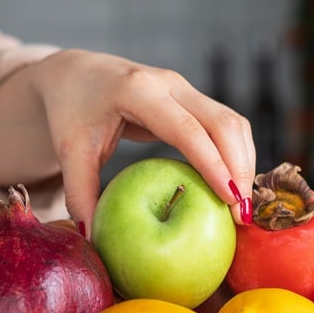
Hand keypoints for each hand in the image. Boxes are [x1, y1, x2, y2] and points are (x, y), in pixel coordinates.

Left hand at [30, 49, 254, 231]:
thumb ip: (79, 193)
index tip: (230, 201)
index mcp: (138, 91)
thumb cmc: (71, 110)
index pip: (187, 129)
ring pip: (232, 122)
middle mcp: (169, 84)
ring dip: (243, 163)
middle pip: (224, 122)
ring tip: (241, 209)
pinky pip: (224, 126)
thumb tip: (91, 239)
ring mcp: (184, 89)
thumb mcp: (70, 150)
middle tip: (242, 216)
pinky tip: (232, 189)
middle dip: (240, 168)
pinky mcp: (191, 99)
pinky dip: (235, 155)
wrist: (75, 73)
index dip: (213, 164)